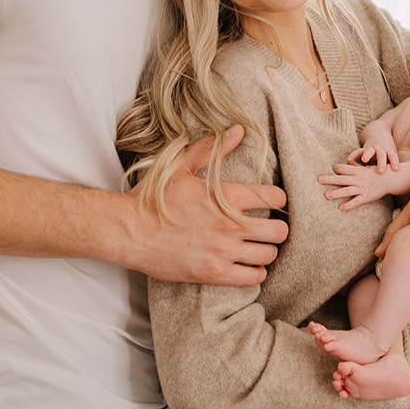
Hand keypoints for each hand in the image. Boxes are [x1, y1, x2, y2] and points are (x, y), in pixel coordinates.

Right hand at [130, 126, 287, 286]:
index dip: (278, 199)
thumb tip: (238, 130)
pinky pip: (253, 278)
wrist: (129, 231)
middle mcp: (231, 225)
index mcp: (226, 197)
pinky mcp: (214, 274)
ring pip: (270, 255)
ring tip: (257, 247)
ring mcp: (224, 252)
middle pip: (280, 231)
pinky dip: (255, 272)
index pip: (275, 198)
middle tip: (267, 227)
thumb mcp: (181, 167)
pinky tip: (247, 265)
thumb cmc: (153, 199)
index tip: (272, 202)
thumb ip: (212, 148)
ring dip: (266, 250)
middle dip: (277, 228)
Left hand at [319, 163, 389, 209]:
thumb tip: (347, 161)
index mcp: (357, 171)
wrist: (391, 179)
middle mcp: (358, 179)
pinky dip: (349, 205)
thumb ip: (356, 166)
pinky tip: (341, 208)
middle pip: (342, 179)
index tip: (332, 170)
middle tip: (319, 179)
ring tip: (326, 195)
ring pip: (347, 190)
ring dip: (336, 193)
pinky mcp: (367, 197)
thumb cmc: (377, 172)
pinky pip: (356, 201)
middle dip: (330, 179)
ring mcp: (362, 188)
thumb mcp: (366, 168)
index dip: (337, 169)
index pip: (344, 169)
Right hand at [347, 131, 399, 171]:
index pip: (393, 157)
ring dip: (367, 155)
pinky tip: (349, 159)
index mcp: (389, 152)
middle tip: (381, 170)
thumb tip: (403, 181)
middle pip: (381, 155)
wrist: (380, 135)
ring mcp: (372, 148)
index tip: (396, 168)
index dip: (395, 162)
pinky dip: (353, 155)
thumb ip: (395, 168)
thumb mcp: (392, 158)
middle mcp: (381, 149)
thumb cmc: (388, 152)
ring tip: (364, 160)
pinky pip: (358, 151)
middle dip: (381, 163)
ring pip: (369, 151)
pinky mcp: (364, 149)